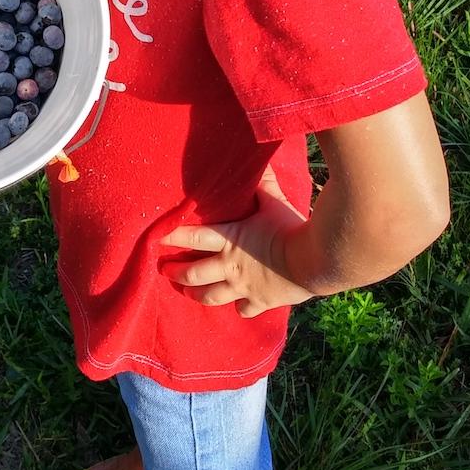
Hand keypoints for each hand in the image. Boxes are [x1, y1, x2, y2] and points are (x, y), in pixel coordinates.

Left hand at [158, 165, 315, 317]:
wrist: (313, 261)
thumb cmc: (290, 227)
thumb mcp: (273, 201)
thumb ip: (263, 184)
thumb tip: (259, 160)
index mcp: (229, 240)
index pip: (193, 237)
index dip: (173, 237)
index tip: (156, 237)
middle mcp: (230, 267)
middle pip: (194, 273)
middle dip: (176, 272)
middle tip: (164, 270)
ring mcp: (243, 288)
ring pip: (211, 296)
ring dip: (196, 294)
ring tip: (186, 292)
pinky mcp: (260, 302)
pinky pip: (243, 310)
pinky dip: (238, 308)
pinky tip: (237, 307)